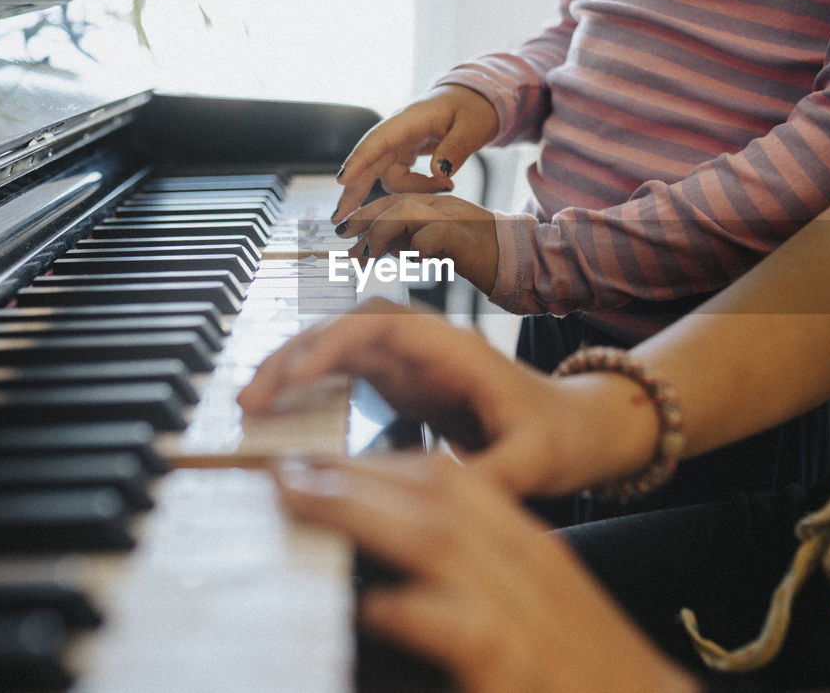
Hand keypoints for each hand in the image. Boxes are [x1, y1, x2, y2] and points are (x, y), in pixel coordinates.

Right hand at [237, 299, 658, 498]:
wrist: (578, 428)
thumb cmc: (560, 435)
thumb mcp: (535, 461)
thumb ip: (494, 476)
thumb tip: (439, 503)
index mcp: (456, 351)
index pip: (382, 327)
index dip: (332, 343)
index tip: (293, 376)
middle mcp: (426, 348)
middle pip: (346, 329)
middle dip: (295, 354)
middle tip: (251, 401)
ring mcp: (411, 364)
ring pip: (338, 349)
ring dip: (294, 369)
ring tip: (253, 408)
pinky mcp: (402, 385)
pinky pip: (344, 374)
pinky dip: (309, 388)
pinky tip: (283, 416)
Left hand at [275, 454, 700, 692]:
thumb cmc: (590, 670)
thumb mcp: (543, 605)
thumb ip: (484, 575)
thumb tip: (404, 573)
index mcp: (533, 546)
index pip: (453, 480)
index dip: (382, 464)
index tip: (327, 463)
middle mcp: (531, 564)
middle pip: (436, 491)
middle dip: (358, 473)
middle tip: (289, 470)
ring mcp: (526, 613)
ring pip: (436, 537)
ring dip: (360, 511)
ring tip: (300, 502)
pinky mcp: (517, 664)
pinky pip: (457, 623)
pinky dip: (409, 608)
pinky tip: (370, 606)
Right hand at [333, 85, 497, 222]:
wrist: (475, 99)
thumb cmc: (473, 108)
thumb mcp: (472, 127)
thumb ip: (456, 148)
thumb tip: (439, 173)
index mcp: (410, 119)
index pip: (378, 139)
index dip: (359, 160)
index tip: (342, 180)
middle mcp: (398, 131)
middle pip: (369, 161)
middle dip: (354, 188)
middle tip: (340, 218)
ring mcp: (399, 142)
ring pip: (385, 174)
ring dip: (409, 189)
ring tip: (448, 186)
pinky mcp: (404, 152)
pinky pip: (399, 176)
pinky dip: (415, 187)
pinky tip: (442, 184)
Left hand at [336, 193, 497, 293]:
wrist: (517, 259)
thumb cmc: (479, 256)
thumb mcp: (436, 245)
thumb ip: (410, 241)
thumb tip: (378, 249)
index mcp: (435, 205)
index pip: (392, 202)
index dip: (364, 214)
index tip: (342, 232)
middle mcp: (441, 205)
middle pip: (393, 203)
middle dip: (363, 222)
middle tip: (345, 247)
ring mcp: (452, 217)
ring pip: (405, 212)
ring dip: (381, 234)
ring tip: (370, 258)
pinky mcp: (463, 236)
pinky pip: (431, 236)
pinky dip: (416, 248)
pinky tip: (412, 261)